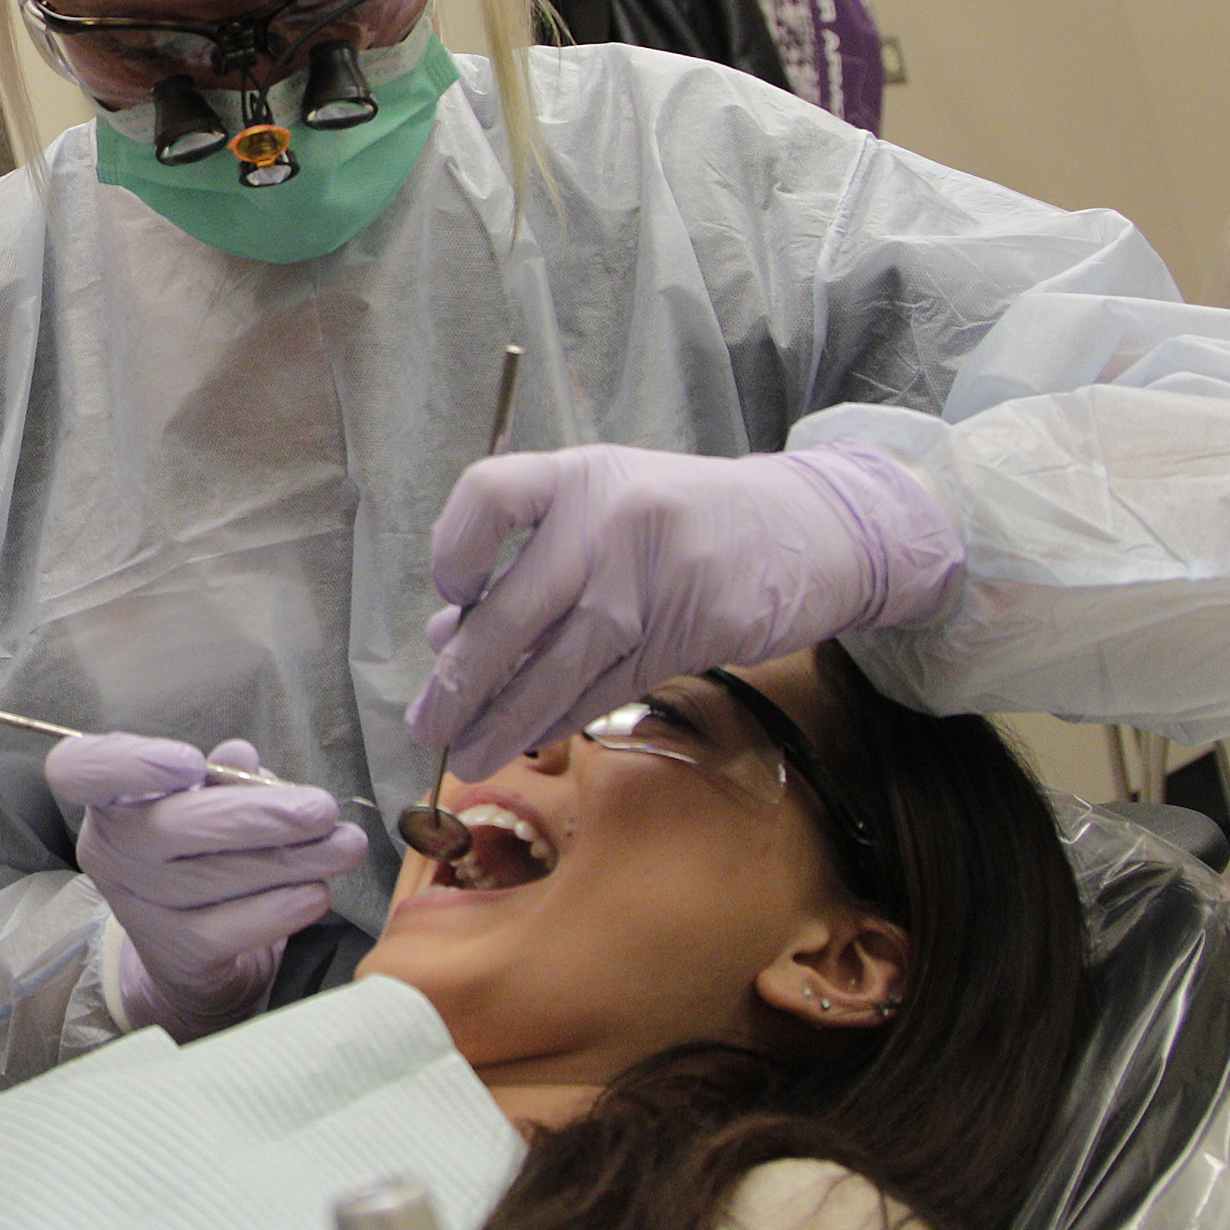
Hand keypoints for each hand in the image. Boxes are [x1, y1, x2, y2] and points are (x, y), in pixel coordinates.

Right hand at [45, 731, 365, 1039]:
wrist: (191, 953)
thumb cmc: (200, 853)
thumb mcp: (208, 804)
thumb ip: (224, 778)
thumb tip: (242, 757)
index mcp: (111, 799)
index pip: (80, 770)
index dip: (130, 764)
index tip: (190, 762)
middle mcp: (111, 851)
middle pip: (170, 828)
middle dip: (257, 817)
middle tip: (322, 810)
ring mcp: (139, 906)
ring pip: (214, 879)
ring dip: (292, 860)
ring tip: (345, 846)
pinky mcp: (176, 952)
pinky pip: (231, 929)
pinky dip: (281, 909)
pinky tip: (317, 893)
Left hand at [406, 443, 961, 781]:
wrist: (801, 529)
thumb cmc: (673, 517)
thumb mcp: (599, 506)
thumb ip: (524, 560)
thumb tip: (445, 636)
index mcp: (577, 475)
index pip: (487, 498)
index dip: (453, 554)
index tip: (452, 599)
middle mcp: (609, 521)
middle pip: (514, 611)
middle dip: (461, 681)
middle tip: (428, 725)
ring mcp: (651, 581)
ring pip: (559, 668)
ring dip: (504, 722)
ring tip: (466, 754)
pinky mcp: (686, 634)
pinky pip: (604, 689)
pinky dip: (559, 720)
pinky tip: (528, 738)